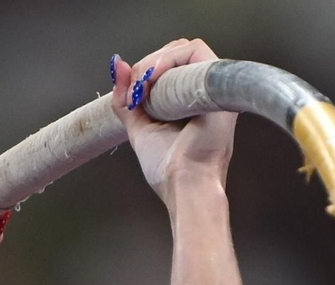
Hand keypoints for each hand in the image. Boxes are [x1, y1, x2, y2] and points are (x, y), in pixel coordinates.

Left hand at [109, 38, 235, 203]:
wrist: (185, 185)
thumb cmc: (169, 169)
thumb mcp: (139, 128)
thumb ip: (126, 100)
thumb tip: (118, 65)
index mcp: (192, 102)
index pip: (172, 65)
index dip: (148, 68)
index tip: (131, 91)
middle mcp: (205, 92)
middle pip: (179, 52)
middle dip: (149, 63)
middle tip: (134, 89)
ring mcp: (213, 88)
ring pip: (186, 49)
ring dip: (156, 61)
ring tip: (142, 87)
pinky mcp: (217, 87)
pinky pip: (196, 53)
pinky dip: (169, 59)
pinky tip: (153, 77)